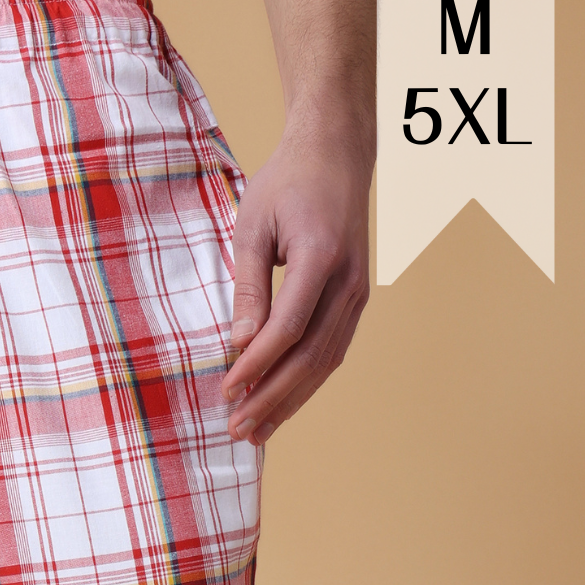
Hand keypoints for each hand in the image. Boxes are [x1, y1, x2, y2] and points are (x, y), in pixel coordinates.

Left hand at [222, 109, 371, 444]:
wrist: (336, 153)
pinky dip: (305, 383)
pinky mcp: (355, 300)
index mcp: (321, 257)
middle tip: (236, 429)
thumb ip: (247, 286)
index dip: (256, 365)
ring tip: (256, 431)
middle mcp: (348, 281)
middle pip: (310, 356)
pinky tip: (280, 404)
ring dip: (289, 400)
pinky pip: (332, 351)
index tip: (226, 390)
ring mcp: (358, 293)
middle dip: (271, 397)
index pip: (288, 328)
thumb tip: (240, 343)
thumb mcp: (252, 226)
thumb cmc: (287, 184)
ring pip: (326, 362)